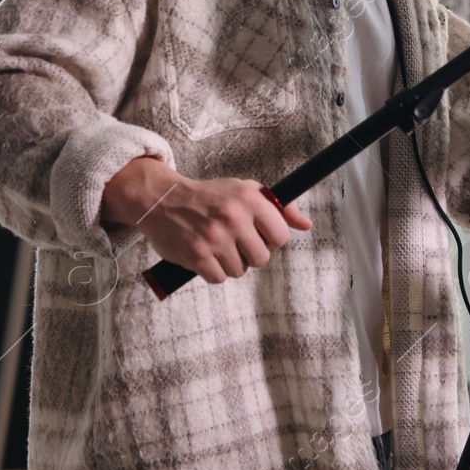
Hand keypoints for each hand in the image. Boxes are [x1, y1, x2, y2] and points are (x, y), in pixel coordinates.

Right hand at [103, 158, 311, 284]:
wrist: (163, 200)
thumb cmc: (210, 197)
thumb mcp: (247, 191)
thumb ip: (280, 208)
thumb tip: (306, 225)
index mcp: (251, 199)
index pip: (281, 236)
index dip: (270, 239)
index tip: (258, 234)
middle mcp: (234, 217)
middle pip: (262, 258)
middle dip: (250, 254)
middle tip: (235, 241)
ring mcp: (214, 237)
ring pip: (240, 271)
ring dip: (230, 263)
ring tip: (218, 246)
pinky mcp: (197, 254)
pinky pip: (219, 278)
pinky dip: (213, 271)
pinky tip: (205, 255)